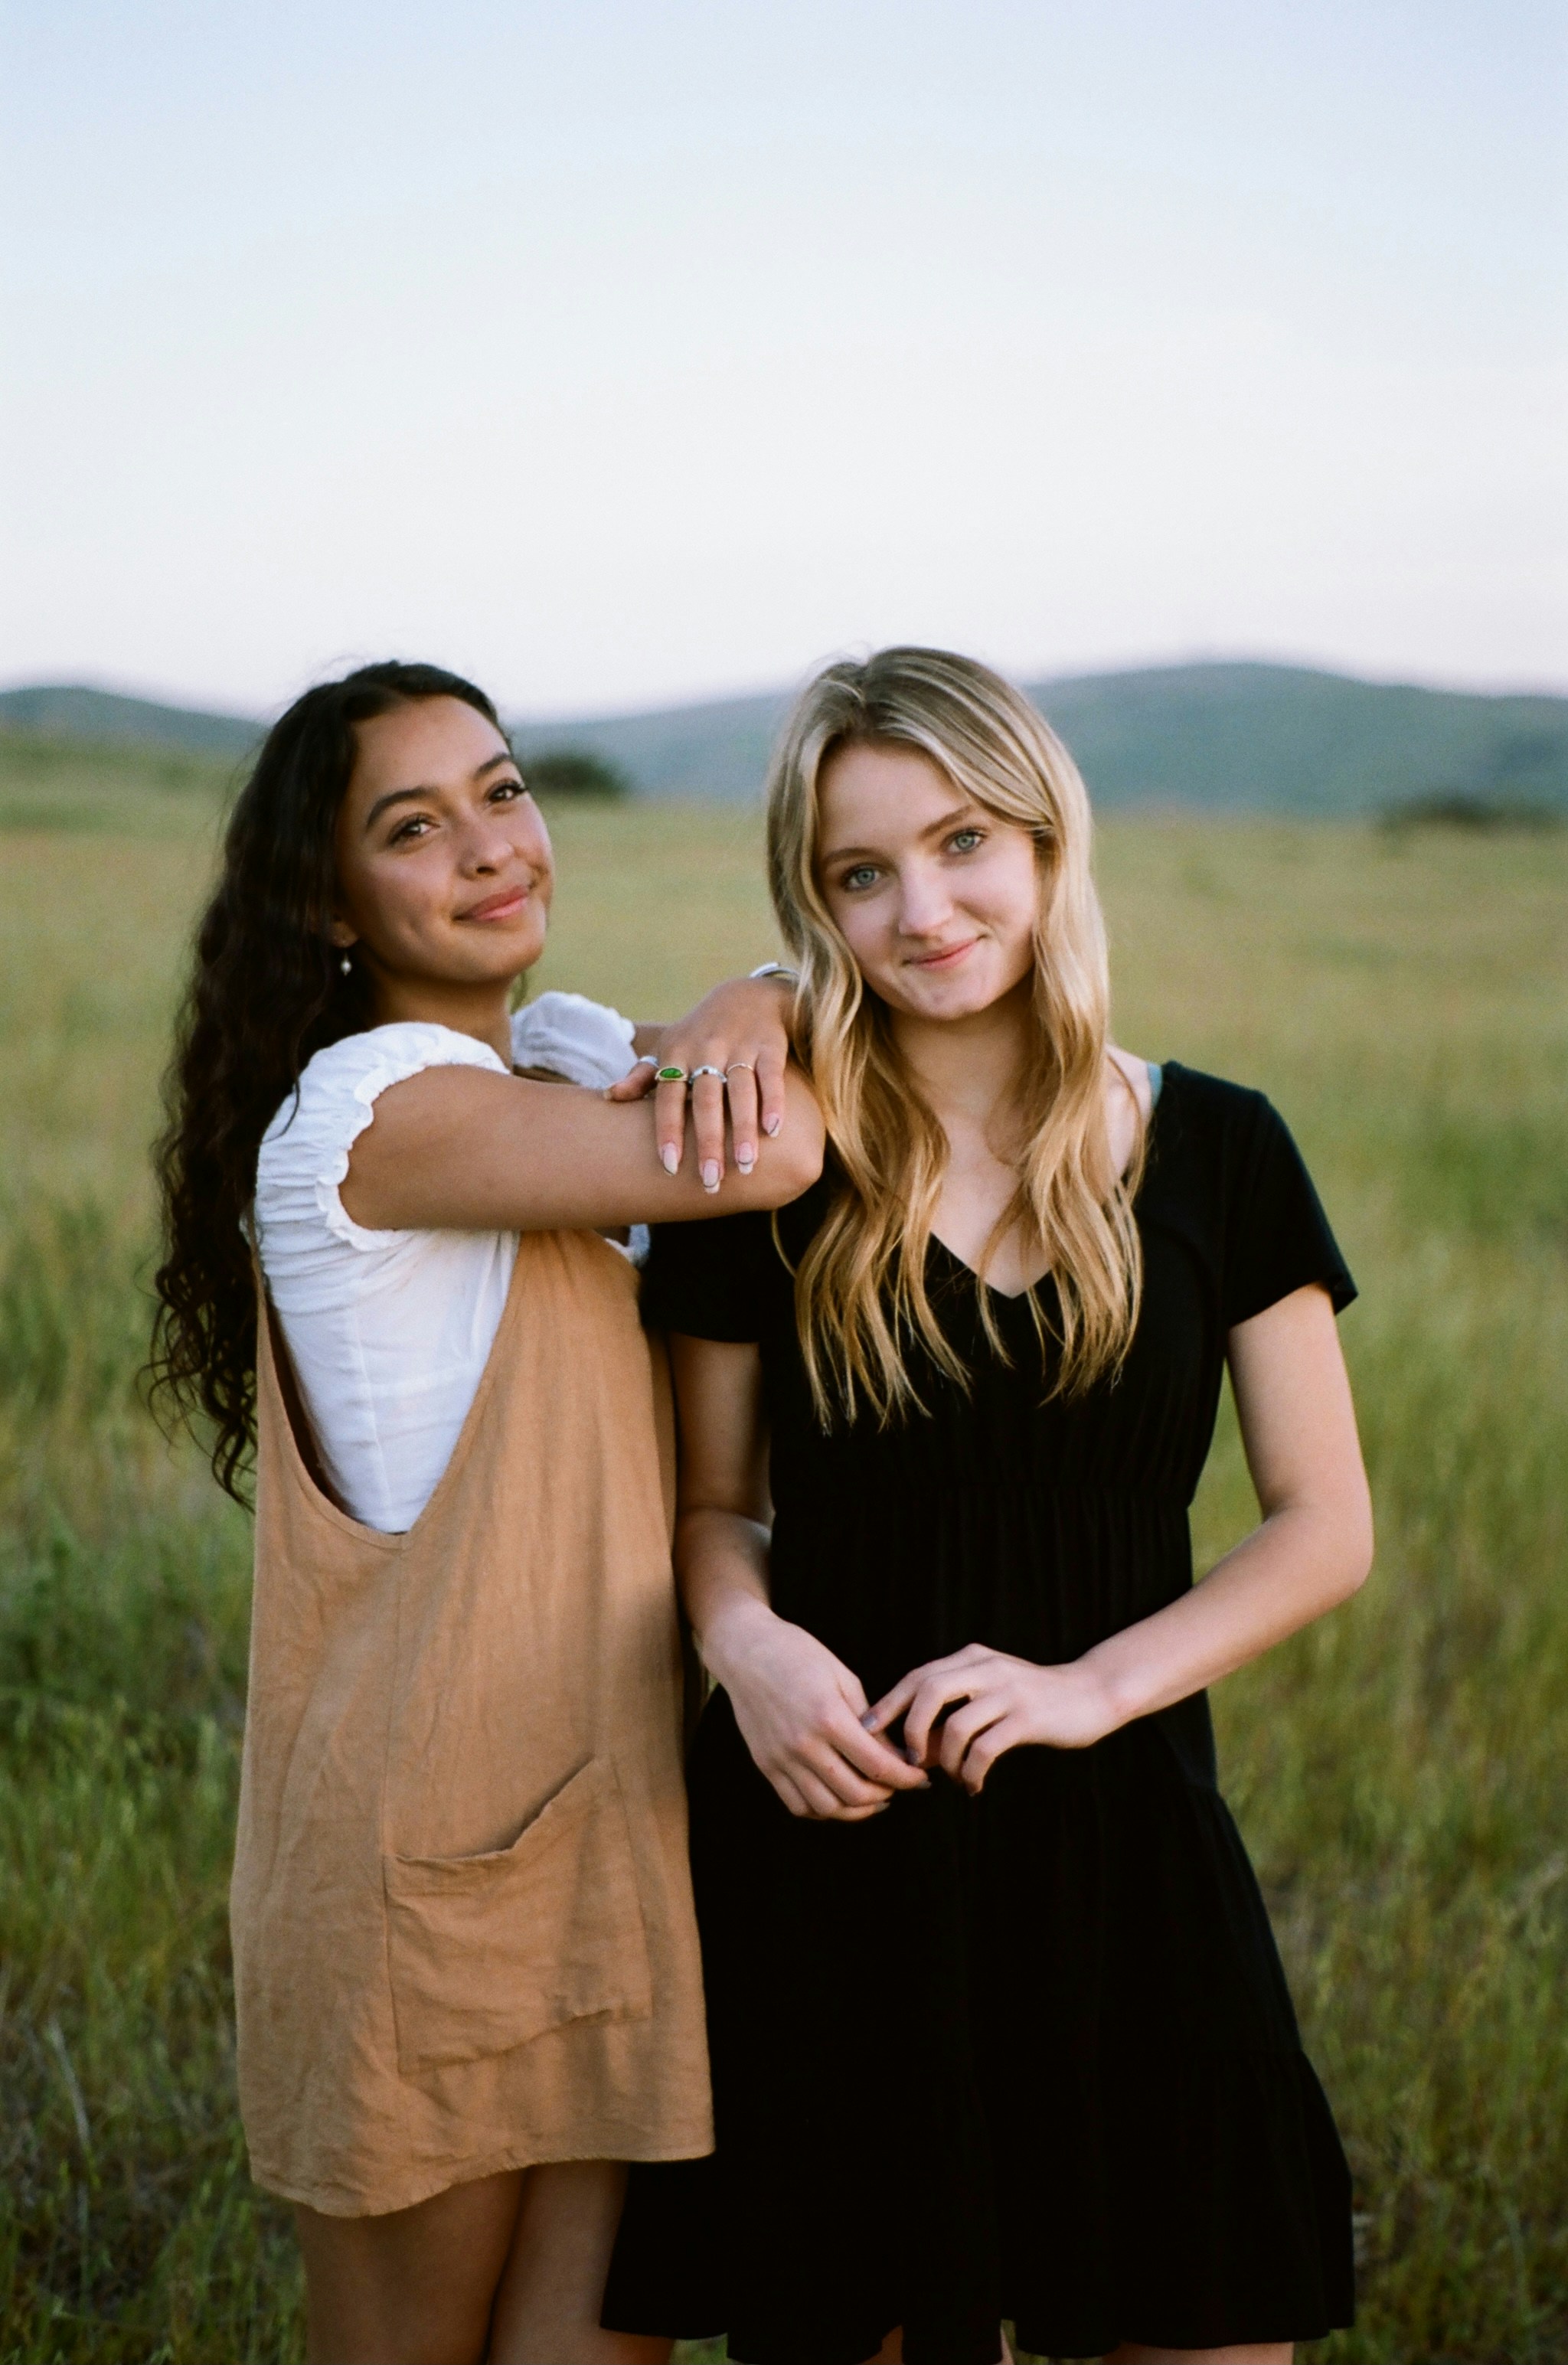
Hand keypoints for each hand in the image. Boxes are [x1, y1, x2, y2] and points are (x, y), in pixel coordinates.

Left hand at [605, 974, 793, 1191]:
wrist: (748, 995)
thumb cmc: (701, 1032)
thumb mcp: (670, 1047)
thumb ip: (643, 1076)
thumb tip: (607, 1097)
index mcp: (677, 1055)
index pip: (669, 1098)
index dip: (668, 1131)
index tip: (669, 1166)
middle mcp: (706, 1051)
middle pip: (705, 1101)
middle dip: (708, 1142)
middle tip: (710, 1181)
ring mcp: (739, 1047)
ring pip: (740, 1092)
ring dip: (743, 1129)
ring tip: (745, 1166)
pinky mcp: (769, 1046)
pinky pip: (770, 1076)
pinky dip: (773, 1102)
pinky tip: (773, 1131)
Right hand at [706, 1598, 929, 1821]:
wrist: (746, 1651)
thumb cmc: (799, 1654)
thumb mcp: (844, 1677)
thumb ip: (870, 1721)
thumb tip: (895, 1755)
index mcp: (828, 1718)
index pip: (877, 1766)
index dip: (906, 1778)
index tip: (921, 1779)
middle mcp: (803, 1745)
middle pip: (854, 1794)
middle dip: (885, 1796)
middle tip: (897, 1786)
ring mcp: (781, 1759)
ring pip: (826, 1808)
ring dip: (856, 1810)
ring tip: (871, 1797)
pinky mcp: (766, 1766)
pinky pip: (797, 1806)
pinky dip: (823, 1811)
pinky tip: (838, 1797)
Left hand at [864, 1642, 1117, 1794]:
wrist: (1091, 1693)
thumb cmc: (1033, 1699)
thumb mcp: (990, 1690)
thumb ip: (954, 1709)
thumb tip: (914, 1747)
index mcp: (971, 1659)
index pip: (917, 1676)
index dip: (888, 1703)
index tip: (868, 1730)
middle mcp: (985, 1669)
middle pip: (927, 1691)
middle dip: (908, 1730)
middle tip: (909, 1760)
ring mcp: (1007, 1692)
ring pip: (954, 1725)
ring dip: (944, 1760)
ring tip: (951, 1777)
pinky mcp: (1026, 1718)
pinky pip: (984, 1749)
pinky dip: (970, 1772)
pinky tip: (974, 1786)